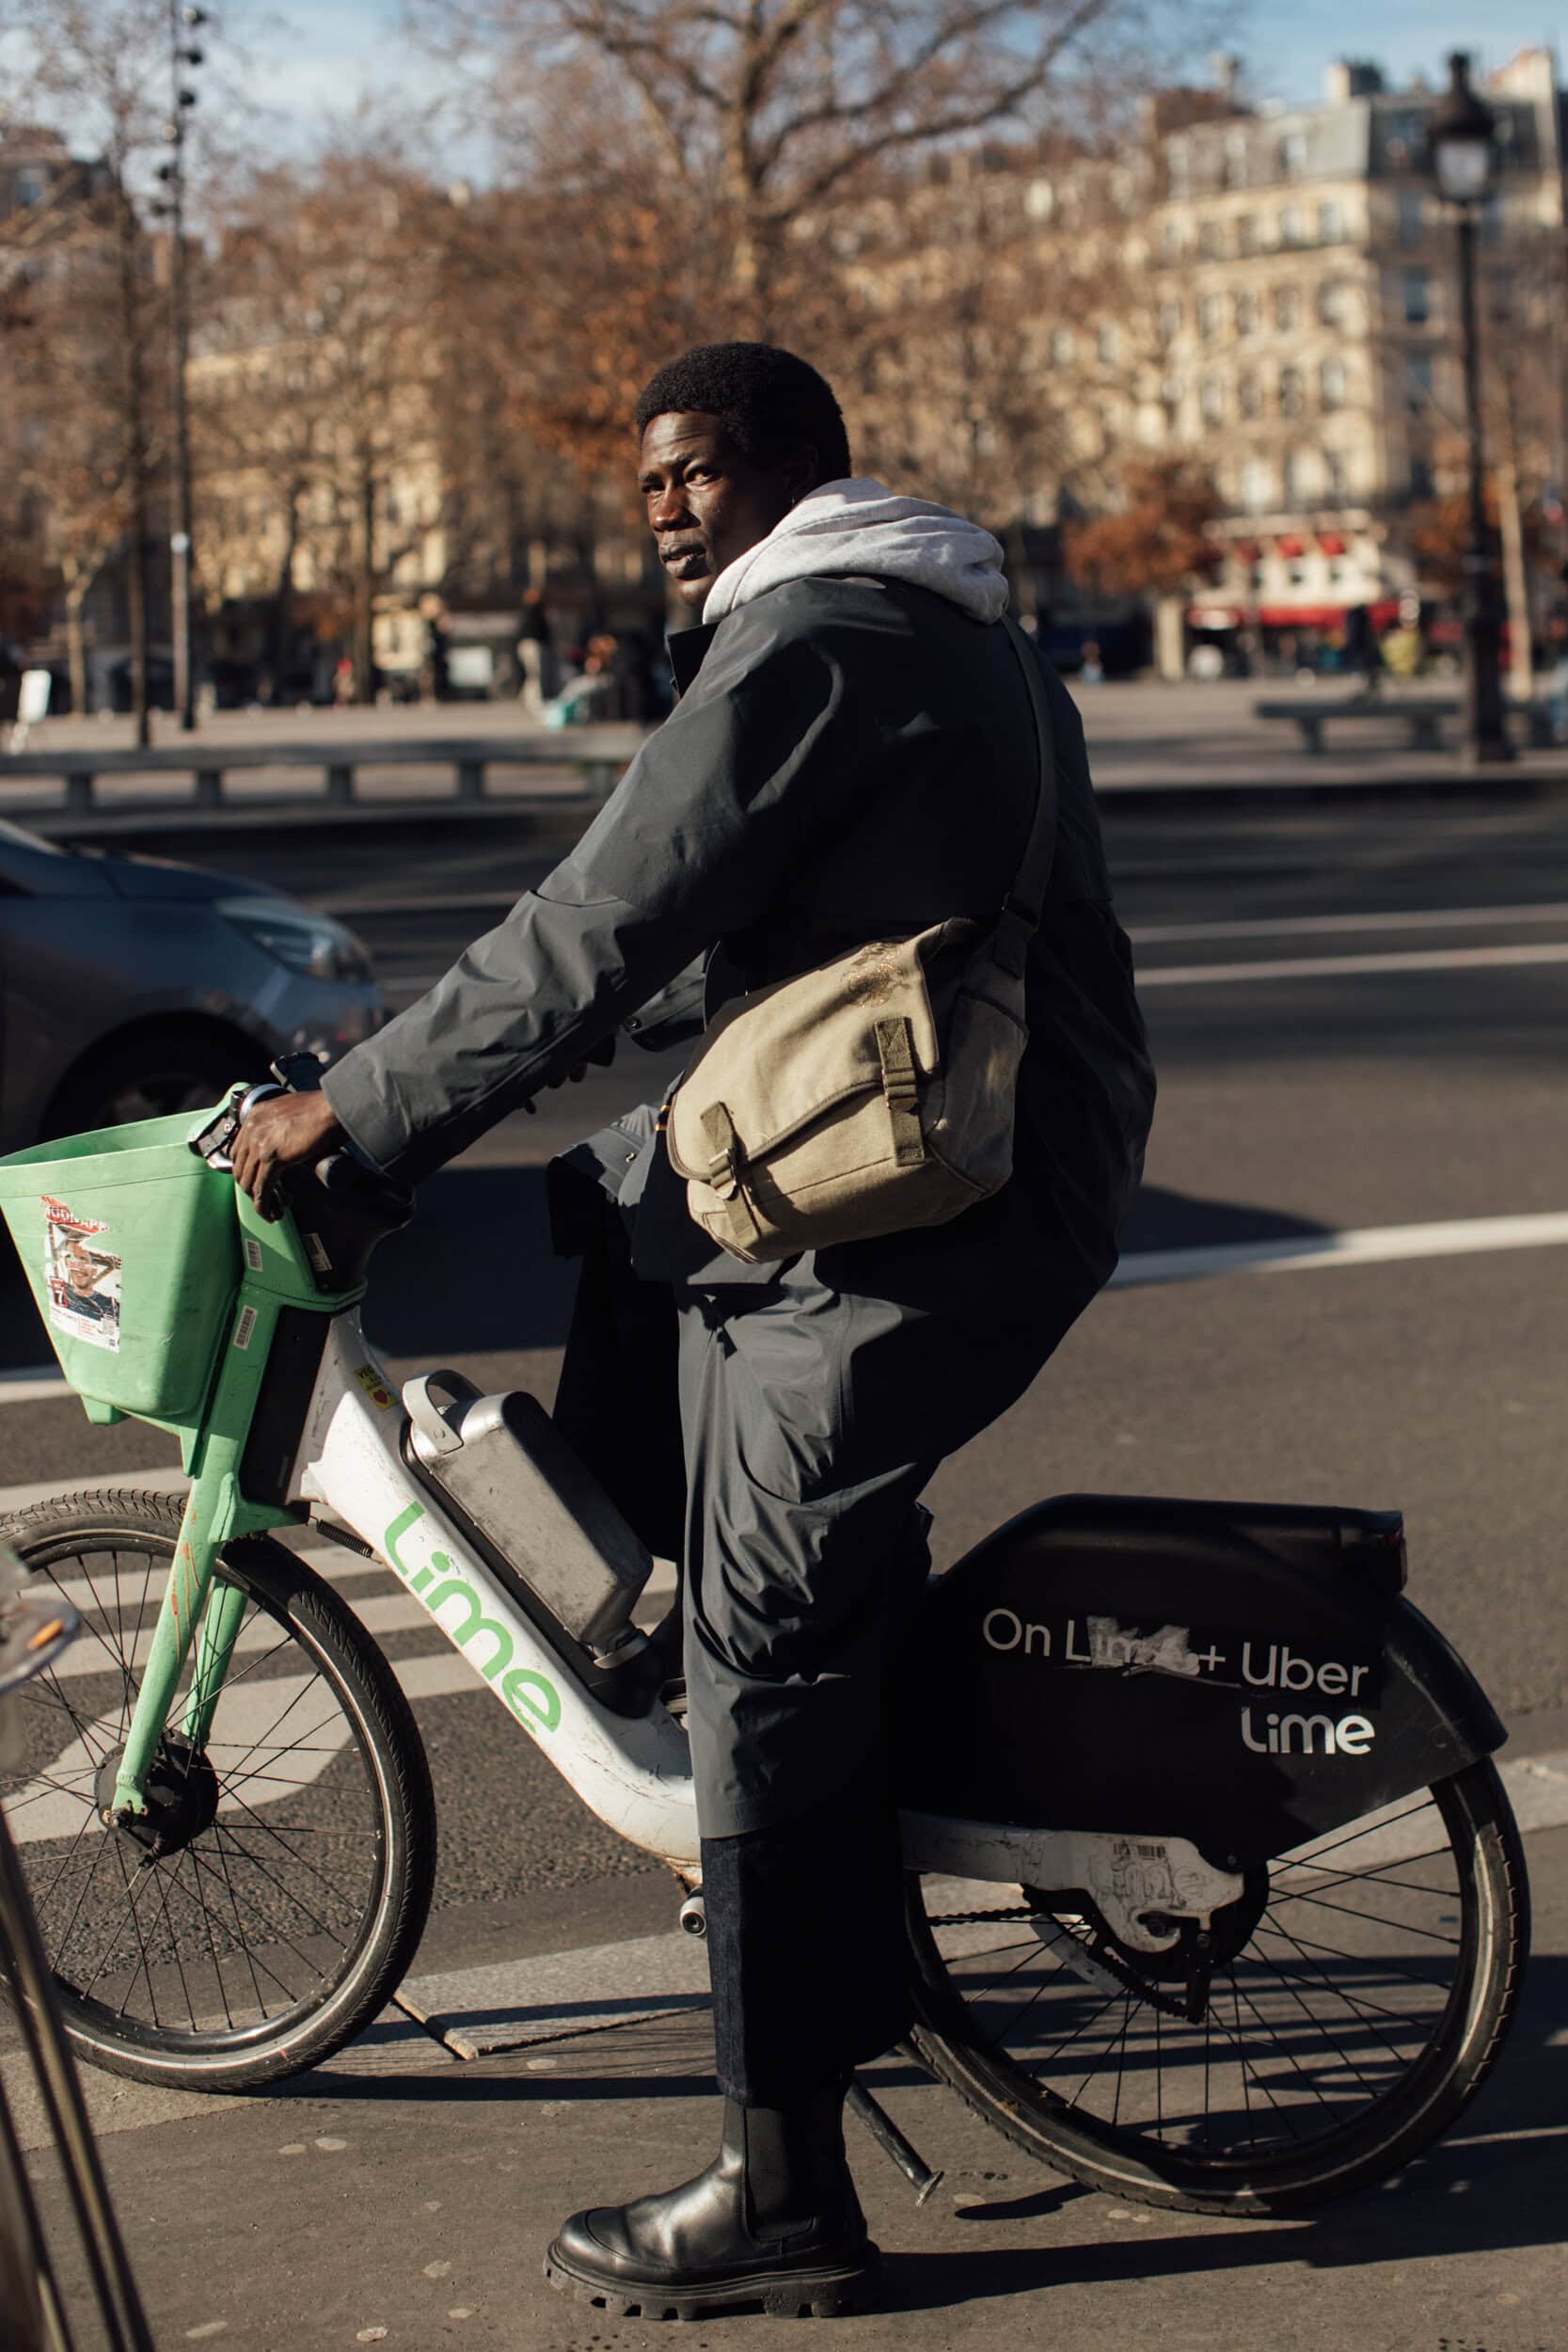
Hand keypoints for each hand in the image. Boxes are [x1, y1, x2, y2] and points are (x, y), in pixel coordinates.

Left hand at [230, 1091, 344, 1221]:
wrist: (333, 1108)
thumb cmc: (323, 1108)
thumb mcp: (293, 1112)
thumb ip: (283, 1125)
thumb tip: (289, 1142)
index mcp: (255, 1115)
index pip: (238, 1149)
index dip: (245, 1169)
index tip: (255, 1180)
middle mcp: (252, 1128)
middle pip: (240, 1167)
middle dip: (251, 1187)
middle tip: (266, 1197)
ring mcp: (260, 1143)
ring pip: (249, 1182)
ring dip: (258, 1200)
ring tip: (272, 1209)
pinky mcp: (272, 1158)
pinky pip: (262, 1189)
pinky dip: (265, 1206)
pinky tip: (272, 1214)